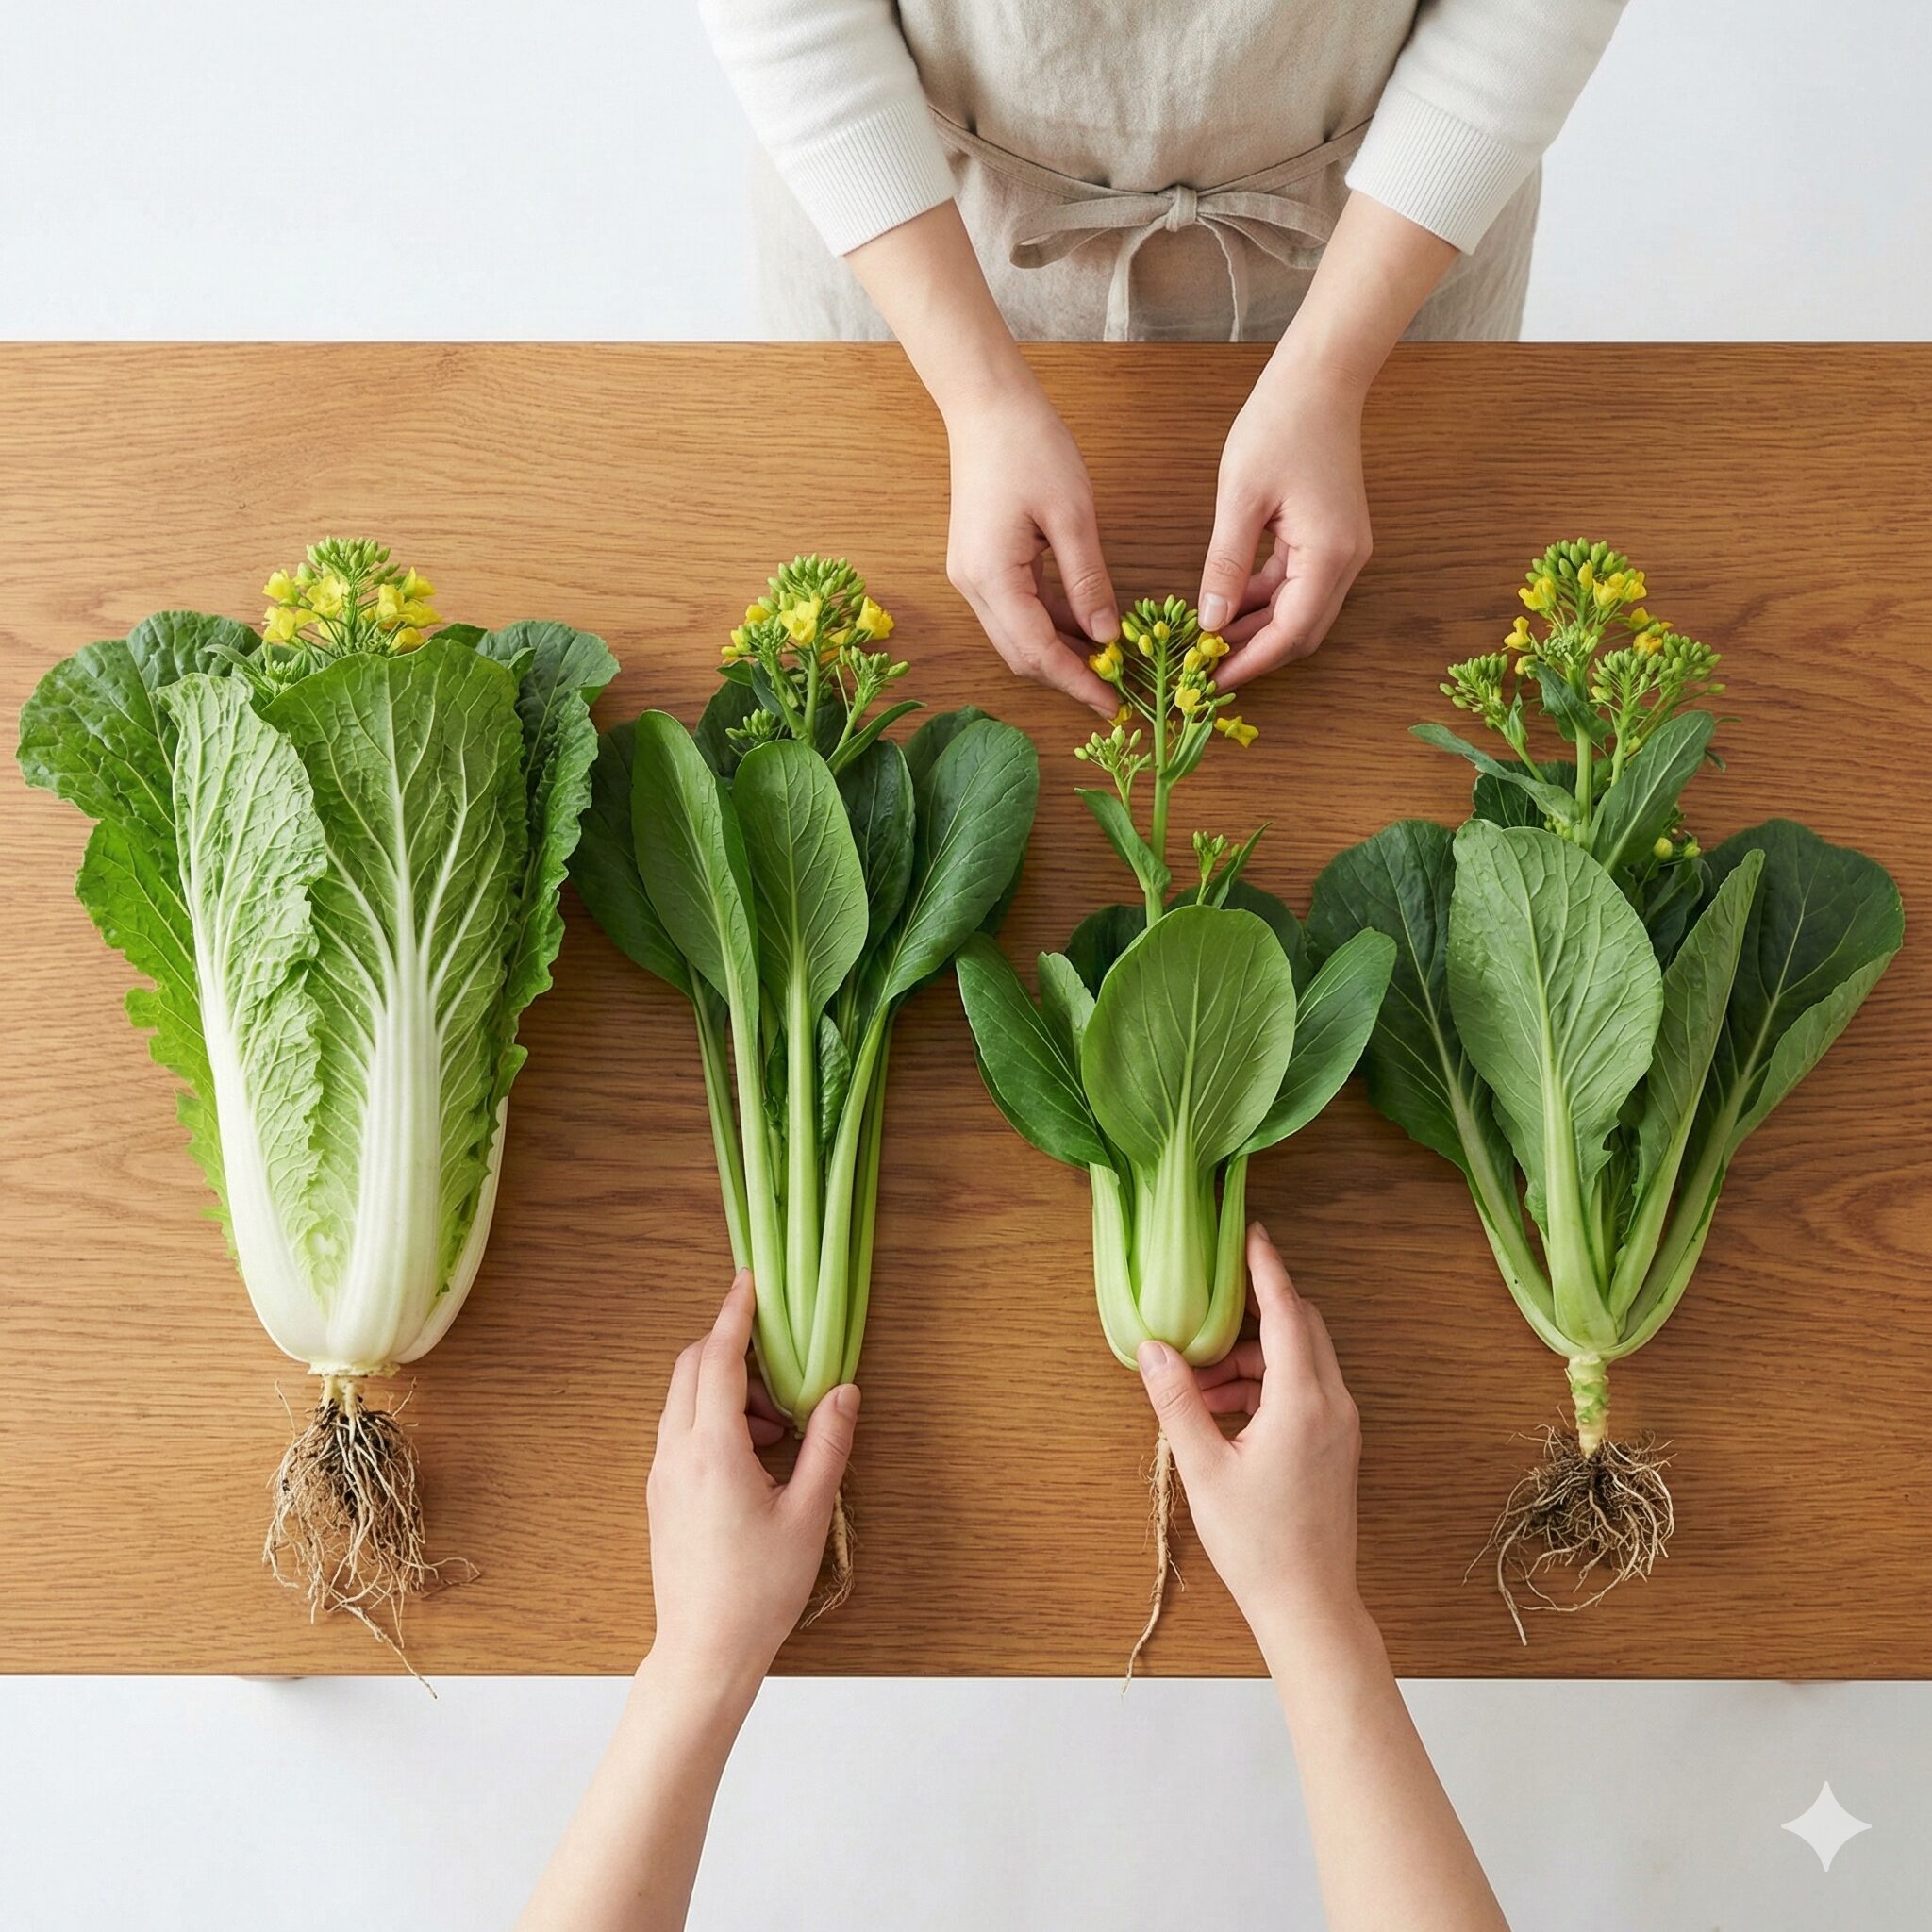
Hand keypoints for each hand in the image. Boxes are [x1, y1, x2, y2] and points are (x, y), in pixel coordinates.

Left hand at [646, 1273, 858, 1690]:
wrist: (704, 1651)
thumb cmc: (760, 1589)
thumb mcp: (808, 1513)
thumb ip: (827, 1445)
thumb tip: (843, 1392)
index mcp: (712, 1450)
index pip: (716, 1358)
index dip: (734, 1314)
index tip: (749, 1281)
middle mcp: (675, 1453)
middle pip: (690, 1368)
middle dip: (730, 1349)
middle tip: (779, 1363)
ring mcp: (661, 1474)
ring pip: (683, 1400)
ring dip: (726, 1389)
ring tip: (779, 1429)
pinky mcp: (659, 1494)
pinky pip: (681, 1431)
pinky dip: (714, 1420)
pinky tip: (755, 1456)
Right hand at [945, 379, 1119, 714]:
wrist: (986, 406)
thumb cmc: (1030, 446)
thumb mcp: (1073, 515)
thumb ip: (1089, 582)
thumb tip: (1106, 636)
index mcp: (992, 578)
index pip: (1037, 651)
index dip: (1076, 682)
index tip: (1113, 704)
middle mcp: (973, 587)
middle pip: (1020, 654)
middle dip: (1066, 676)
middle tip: (1116, 690)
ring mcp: (972, 577)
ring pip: (1017, 637)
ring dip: (1058, 653)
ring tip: (1106, 662)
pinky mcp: (979, 565)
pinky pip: (1016, 611)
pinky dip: (1049, 625)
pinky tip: (1083, 626)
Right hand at [1135, 1223, 1364, 1647]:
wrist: (1309, 1604)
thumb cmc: (1258, 1543)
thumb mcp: (1204, 1468)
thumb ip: (1177, 1402)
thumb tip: (1152, 1348)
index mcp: (1304, 1401)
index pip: (1288, 1311)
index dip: (1267, 1267)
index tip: (1249, 1231)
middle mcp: (1333, 1404)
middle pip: (1301, 1327)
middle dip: (1253, 1313)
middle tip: (1206, 1311)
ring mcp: (1340, 1425)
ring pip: (1300, 1359)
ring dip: (1252, 1356)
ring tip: (1198, 1382)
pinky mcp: (1335, 1444)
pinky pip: (1303, 1388)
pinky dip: (1264, 1384)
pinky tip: (1221, 1410)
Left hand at [1196, 353, 1371, 687]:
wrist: (1320, 381)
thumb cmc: (1279, 426)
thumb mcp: (1240, 499)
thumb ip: (1226, 564)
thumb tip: (1210, 621)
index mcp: (1329, 554)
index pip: (1291, 633)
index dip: (1250, 663)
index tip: (1212, 681)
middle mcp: (1346, 561)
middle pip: (1301, 632)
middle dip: (1254, 655)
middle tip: (1206, 671)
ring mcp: (1344, 551)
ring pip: (1299, 612)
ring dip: (1257, 630)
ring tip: (1209, 644)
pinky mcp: (1333, 540)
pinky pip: (1298, 586)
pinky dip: (1265, 602)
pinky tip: (1227, 606)